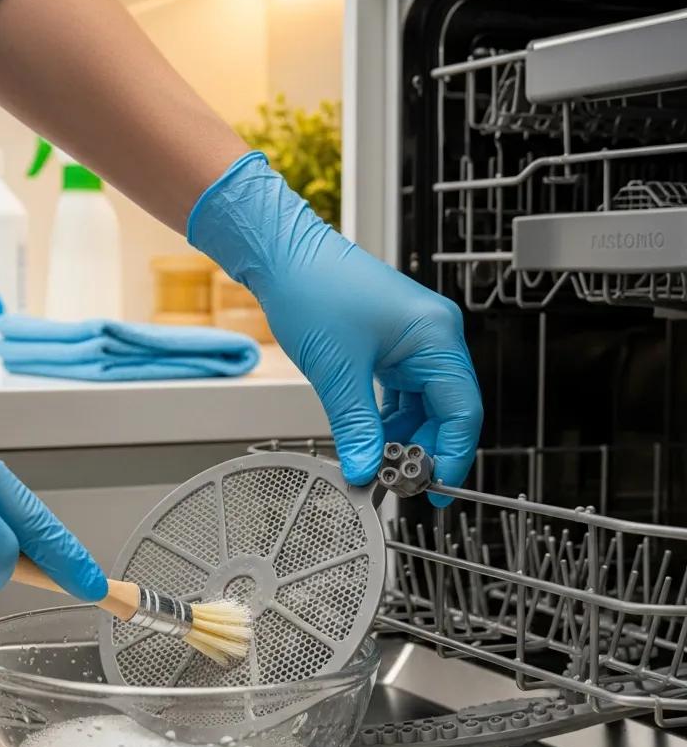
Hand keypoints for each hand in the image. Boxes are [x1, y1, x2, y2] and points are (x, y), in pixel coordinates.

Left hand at [189, 153, 481, 504]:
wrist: (284, 256)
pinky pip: (404, 393)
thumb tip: (364, 469)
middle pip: (447, 410)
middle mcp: (434, 335)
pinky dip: (390, 419)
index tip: (434, 491)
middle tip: (399, 483)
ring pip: (424, 404)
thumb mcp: (337, 371)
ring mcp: (415, 339)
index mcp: (436, 335)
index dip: (452, 456)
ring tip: (380, 465)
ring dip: (405, 436)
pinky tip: (372, 439)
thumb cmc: (313, 289)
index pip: (462, 411)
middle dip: (425, 449)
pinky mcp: (394, 344)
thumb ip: (356, 427)